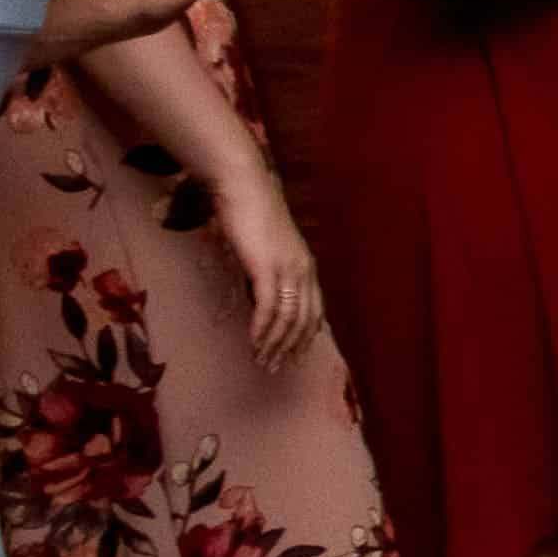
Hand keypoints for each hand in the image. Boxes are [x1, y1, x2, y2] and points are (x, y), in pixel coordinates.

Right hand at [219, 181, 330, 369]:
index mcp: (306, 266)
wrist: (243, 187)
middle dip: (290, 348)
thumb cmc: (250, 214)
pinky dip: (262, 330)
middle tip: (275, 368)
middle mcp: (303, 270)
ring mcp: (287, 269)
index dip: (305, 338)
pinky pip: (268, 308)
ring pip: (288, 319)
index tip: (293, 357)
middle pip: (305, 321)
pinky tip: (254, 343)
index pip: (314, 311)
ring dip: (274, 344)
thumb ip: (266, 272)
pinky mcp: (267, 268)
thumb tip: (258, 295)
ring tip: (262, 362)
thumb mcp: (265, 248)